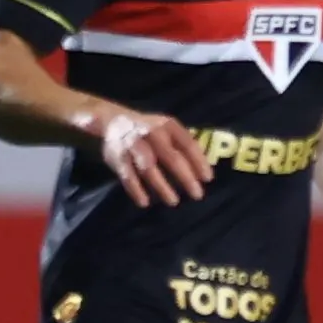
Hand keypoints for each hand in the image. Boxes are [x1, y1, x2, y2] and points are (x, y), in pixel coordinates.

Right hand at [98, 110, 212, 206]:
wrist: (114, 121)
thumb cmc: (150, 130)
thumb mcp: (168, 129)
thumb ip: (183, 145)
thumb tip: (203, 170)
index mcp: (167, 125)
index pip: (187, 144)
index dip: (199, 161)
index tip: (208, 179)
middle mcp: (151, 133)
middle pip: (171, 157)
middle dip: (186, 178)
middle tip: (197, 195)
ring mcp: (133, 145)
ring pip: (149, 168)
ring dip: (162, 186)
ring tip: (173, 201)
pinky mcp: (117, 157)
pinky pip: (127, 176)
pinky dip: (136, 190)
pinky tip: (144, 202)